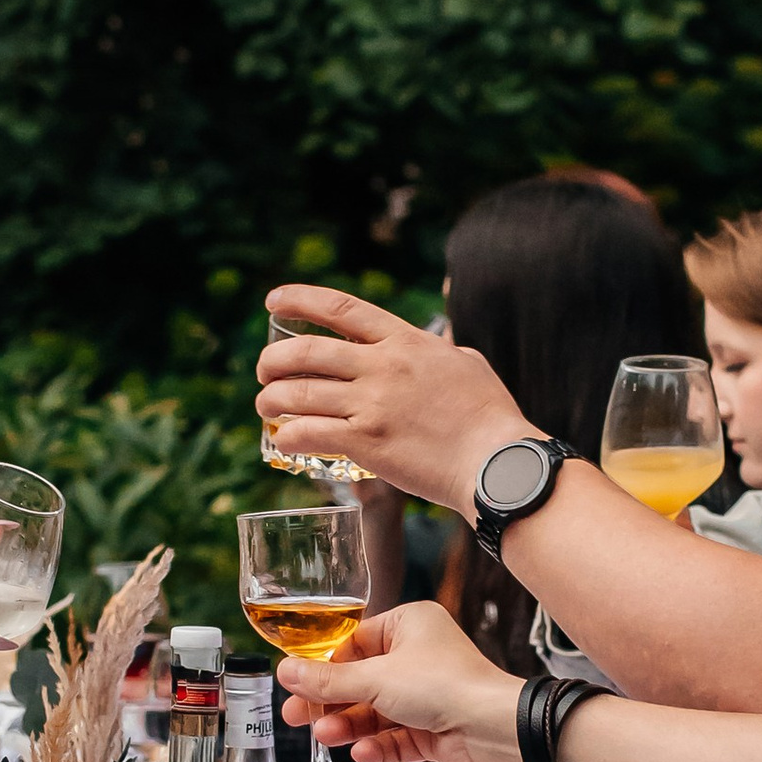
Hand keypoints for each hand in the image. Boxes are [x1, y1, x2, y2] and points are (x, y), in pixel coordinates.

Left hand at [258, 288, 533, 510]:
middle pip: (307, 351)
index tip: (274, 300)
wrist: (497, 461)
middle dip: (273, 359)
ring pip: (299, 393)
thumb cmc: (490, 417)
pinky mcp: (366, 443)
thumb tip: (438, 348)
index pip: (342, 308)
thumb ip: (442, 352)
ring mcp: (372, 404)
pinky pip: (309, 433)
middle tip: (264, 371)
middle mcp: (383, 366)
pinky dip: (289, 434)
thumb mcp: (467, 364)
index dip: (300, 300)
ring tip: (265, 407)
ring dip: (271, 399)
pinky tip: (284, 438)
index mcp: (405, 341)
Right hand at [275, 598, 526, 761]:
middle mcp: (419, 657)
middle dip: (331, 702)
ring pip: (376, 712)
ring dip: (350, 725)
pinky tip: (361, 754)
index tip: (295, 683)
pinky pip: (396, 737)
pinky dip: (378, 746)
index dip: (323, 666)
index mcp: (409, 626)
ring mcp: (427, 695)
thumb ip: (329, 680)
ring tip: (325, 736)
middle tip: (296, 717)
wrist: (494, 727)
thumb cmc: (445, 685)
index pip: (353, 643)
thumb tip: (287, 671)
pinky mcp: (433, 729)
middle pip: (361, 681)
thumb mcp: (376, 679)